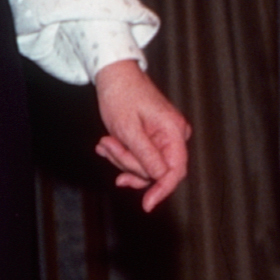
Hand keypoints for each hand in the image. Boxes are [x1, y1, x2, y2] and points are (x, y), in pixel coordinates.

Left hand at [92, 59, 192, 211]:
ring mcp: (165, 137)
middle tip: (106, 145)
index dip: (162, 190)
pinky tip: (107, 144)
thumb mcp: (128, 128)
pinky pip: (140, 157)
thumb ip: (145, 155)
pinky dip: (123, 154)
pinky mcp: (154, 138)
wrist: (114, 74)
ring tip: (104, 142)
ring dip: (121, 158)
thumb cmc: (121, 95)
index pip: (175, 171)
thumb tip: (161, 178)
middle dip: (128, 163)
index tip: (146, 205)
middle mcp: (174, 136)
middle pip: (156, 170)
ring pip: (144, 166)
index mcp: (174, 131)